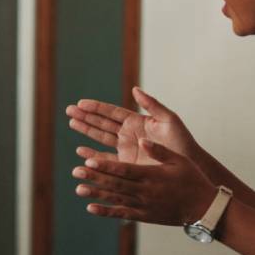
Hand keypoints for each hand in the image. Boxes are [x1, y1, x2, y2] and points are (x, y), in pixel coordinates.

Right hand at [67, 87, 198, 165]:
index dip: (96, 107)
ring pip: (100, 137)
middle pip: (101, 123)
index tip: (81, 103)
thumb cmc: (181, 142)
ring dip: (85, 130)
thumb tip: (135, 89)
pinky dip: (92, 154)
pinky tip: (80, 150)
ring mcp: (125, 148)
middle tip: (69, 110)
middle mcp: (128, 134)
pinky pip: (104, 158)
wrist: (186, 165)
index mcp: (136, 121)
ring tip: (70, 123)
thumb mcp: (169, 119)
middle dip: (85, 116)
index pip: (111, 113)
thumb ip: (152, 105)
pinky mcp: (124, 163)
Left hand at [72, 139, 218, 224]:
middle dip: (94, 177)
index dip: (105, 165)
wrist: (203, 208)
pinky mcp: (142, 216)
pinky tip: (90, 208)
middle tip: (75, 170)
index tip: (88, 159)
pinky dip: (105, 211)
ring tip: (78, 188)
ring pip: (115, 199)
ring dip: (96, 194)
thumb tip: (142, 139)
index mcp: (152, 175)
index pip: (124, 170)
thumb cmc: (192, 180)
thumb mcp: (179, 161)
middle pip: (115, 184)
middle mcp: (145, 191)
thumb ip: (159, 151)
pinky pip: (121, 214)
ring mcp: (142, 205)